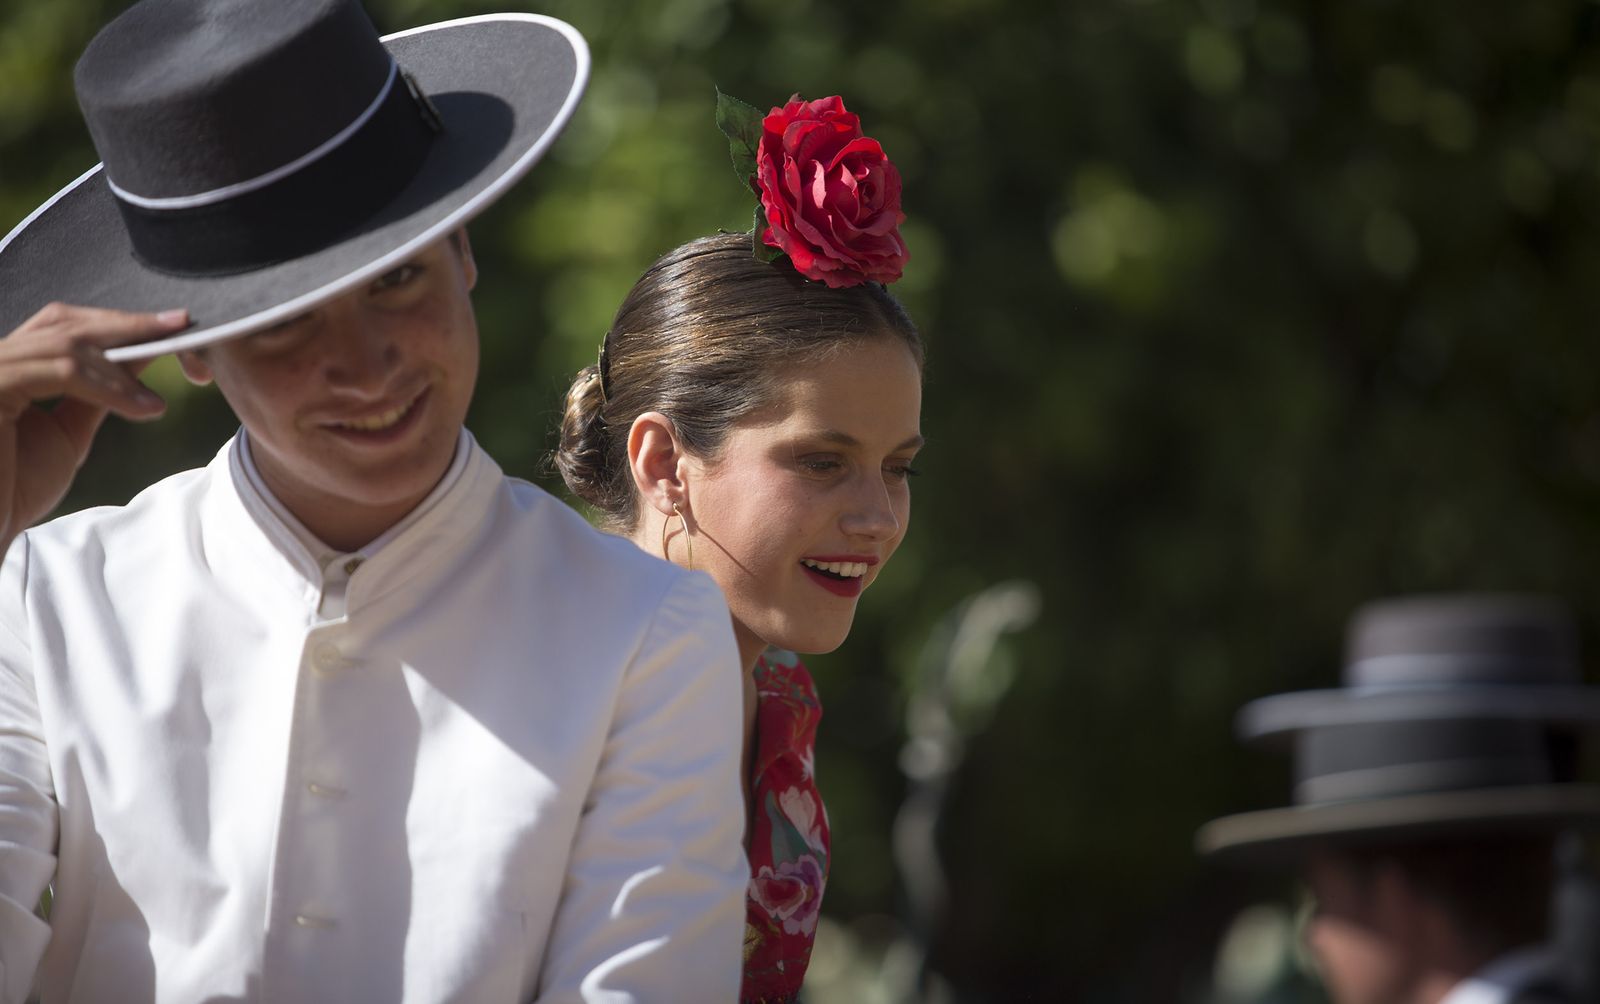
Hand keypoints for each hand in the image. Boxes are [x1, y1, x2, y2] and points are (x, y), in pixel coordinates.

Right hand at [0, 303, 187, 555]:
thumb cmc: (17, 488)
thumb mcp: (69, 431)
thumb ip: (98, 391)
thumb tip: (140, 355)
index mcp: (10, 363)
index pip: (64, 325)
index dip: (119, 324)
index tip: (174, 327)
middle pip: (65, 322)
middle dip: (129, 329)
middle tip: (181, 329)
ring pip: (68, 346)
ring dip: (124, 369)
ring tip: (158, 399)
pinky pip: (62, 372)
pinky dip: (109, 388)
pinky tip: (142, 407)